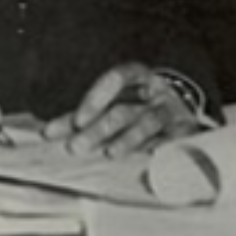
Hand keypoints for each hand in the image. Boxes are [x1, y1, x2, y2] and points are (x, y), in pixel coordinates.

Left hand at [43, 63, 198, 156]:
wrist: (185, 114)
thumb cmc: (140, 107)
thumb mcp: (114, 104)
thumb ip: (84, 116)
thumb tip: (48, 132)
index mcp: (138, 77)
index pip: (116, 78)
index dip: (95, 97)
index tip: (76, 121)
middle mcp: (156, 91)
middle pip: (124, 109)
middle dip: (98, 129)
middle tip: (76, 147)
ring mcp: (172, 111)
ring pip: (146, 123)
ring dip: (126, 140)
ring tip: (109, 153)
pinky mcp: (187, 132)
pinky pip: (172, 141)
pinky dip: (159, 149)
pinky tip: (148, 159)